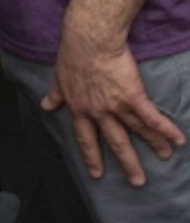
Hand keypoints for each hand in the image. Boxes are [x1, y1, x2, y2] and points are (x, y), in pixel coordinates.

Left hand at [42, 26, 185, 184]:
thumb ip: (55, 95)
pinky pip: (152, 117)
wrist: (89, 41)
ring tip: (165, 158)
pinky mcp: (133, 96)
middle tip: (138, 181)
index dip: (92, 156)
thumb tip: (46, 105)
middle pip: (116, 142)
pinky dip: (166, 129)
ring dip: (153, 145)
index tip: (97, 173)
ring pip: (138, 131)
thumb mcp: (59, 79)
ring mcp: (116, 105)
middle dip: (128, 163)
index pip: (86, 139)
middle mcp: (99, 112)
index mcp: (80, 109)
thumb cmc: (72, 56)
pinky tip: (178, 140)